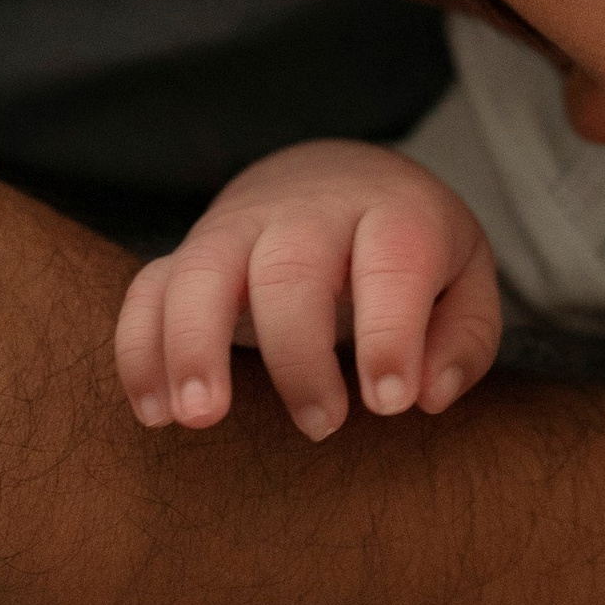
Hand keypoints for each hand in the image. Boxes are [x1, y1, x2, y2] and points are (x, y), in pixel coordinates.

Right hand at [112, 143, 501, 442]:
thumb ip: (462, 339)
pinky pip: (149, 289)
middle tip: (322, 426)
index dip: (390, 333)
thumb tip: (424, 396)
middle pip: (290, 268)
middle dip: (298, 353)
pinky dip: (140, 348)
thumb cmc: (408, 251)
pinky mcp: (191, 251)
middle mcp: (310, 211)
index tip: (389, 403)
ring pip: (202, 271)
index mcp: (393, 212)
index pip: (393, 259)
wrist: (339, 178)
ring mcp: (241, 227)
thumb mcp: (464, 278)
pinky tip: (153, 413)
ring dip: (194, 344)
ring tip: (201, 417)